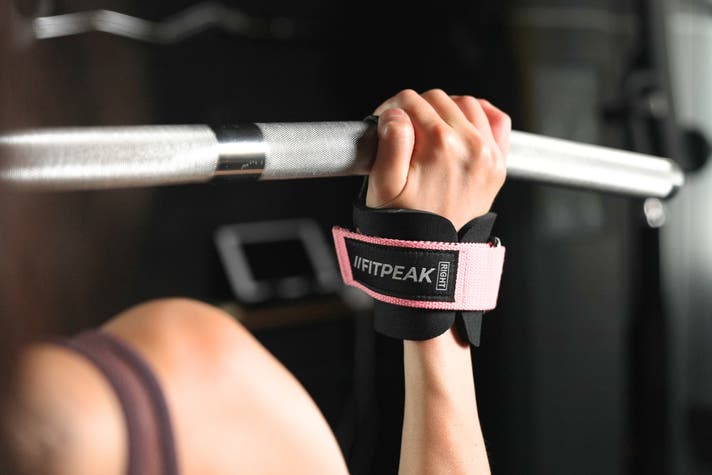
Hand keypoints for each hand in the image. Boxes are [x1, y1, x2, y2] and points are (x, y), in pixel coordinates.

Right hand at [366, 89, 509, 230]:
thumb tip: (395, 114)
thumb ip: (389, 144)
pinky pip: (497, 120)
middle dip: (414, 109)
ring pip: (464, 104)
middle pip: (436, 99)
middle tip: (401, 131)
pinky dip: (480, 114)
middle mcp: (470, 145)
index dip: (390, 109)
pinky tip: (461, 124)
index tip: (383, 123)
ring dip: (443, 110)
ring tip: (426, 131)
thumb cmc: (405, 224)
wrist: (431, 253)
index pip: (411, 102)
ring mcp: (488, 153)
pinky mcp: (498, 163)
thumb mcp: (383, 187)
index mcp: (440, 145)